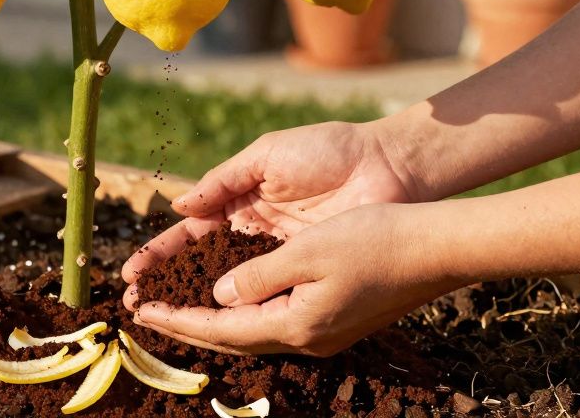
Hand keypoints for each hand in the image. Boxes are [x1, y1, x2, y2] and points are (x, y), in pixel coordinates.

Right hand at [122, 121, 417, 307]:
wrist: (386, 164)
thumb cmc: (328, 150)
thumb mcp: (267, 156)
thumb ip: (223, 181)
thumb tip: (180, 206)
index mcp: (241, 203)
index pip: (192, 234)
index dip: (162, 253)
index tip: (134, 270)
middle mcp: (255, 235)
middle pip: (203, 266)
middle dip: (168, 284)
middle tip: (136, 302)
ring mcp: (280, 257)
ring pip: (230, 286)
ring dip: (196, 302)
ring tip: (162, 317)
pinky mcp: (306, 273)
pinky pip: (267, 294)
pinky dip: (240, 308)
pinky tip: (214, 321)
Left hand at [131, 203, 462, 355]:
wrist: (439, 248)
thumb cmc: (376, 240)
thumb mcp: (307, 250)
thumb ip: (257, 276)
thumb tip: (220, 296)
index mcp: (296, 324)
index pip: (220, 329)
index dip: (177, 319)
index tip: (141, 310)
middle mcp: (308, 337)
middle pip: (232, 339)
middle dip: (187, 325)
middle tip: (147, 312)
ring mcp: (325, 331)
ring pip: (253, 332)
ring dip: (213, 320)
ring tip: (179, 306)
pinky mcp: (337, 317)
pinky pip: (275, 320)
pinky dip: (244, 311)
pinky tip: (234, 297)